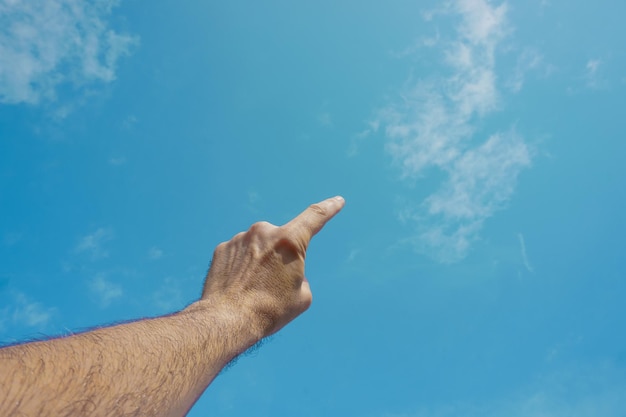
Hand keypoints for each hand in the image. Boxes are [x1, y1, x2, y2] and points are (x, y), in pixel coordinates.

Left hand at [200, 196, 344, 337]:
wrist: (227, 320)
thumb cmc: (270, 311)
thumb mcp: (302, 297)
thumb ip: (300, 276)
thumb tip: (288, 272)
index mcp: (289, 241)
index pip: (315, 217)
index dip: (329, 208)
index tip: (337, 201)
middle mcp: (264, 232)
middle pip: (281, 241)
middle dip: (281, 258)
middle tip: (273, 285)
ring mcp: (240, 239)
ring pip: (259, 247)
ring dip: (260, 263)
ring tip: (253, 290)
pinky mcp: (222, 248)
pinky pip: (239, 254)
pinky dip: (241, 267)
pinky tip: (237, 287)